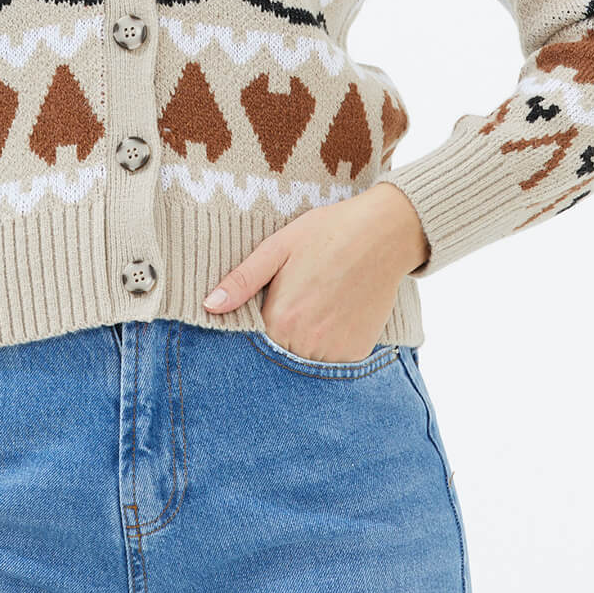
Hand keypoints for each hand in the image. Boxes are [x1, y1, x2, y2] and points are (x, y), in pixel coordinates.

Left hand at [201, 182, 428, 361]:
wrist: (385, 233)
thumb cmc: (328, 232)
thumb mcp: (278, 247)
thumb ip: (242, 281)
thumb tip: (209, 305)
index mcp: (281, 318)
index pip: (251, 341)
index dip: (255, 323)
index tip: (265, 304)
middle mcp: (307, 343)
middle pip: (277, 351)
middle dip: (279, 331)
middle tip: (297, 297)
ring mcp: (334, 352)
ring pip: (303, 358)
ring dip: (303, 341)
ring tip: (317, 301)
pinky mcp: (356, 353)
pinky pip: (331, 359)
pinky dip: (328, 344)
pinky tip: (335, 312)